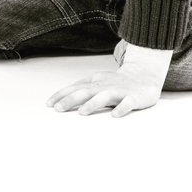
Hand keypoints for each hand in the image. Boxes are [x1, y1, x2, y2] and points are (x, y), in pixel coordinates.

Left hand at [46, 40, 172, 116]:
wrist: (144, 75)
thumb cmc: (115, 82)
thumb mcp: (96, 82)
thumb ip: (81, 89)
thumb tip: (59, 99)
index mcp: (94, 82)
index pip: (74, 87)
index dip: (61, 95)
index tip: (48, 104)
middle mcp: (104, 86)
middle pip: (85, 91)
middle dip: (71, 100)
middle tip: (58, 109)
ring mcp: (119, 91)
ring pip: (104, 97)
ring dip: (93, 104)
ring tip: (82, 113)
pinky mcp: (134, 97)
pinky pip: (127, 104)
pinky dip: (121, 109)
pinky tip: (114, 116)